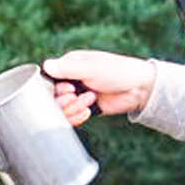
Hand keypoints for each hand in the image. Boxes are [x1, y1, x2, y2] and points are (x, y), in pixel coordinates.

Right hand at [42, 50, 156, 125]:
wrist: (138, 89)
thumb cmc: (117, 72)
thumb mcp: (91, 68)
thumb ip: (67, 68)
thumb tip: (45, 66)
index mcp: (69, 66)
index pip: (48, 81)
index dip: (56, 90)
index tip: (70, 89)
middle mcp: (70, 81)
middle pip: (52, 99)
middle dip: (65, 102)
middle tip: (79, 96)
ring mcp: (77, 96)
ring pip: (61, 111)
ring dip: (73, 109)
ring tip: (90, 101)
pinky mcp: (84, 109)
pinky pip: (71, 119)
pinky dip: (77, 118)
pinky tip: (88, 112)